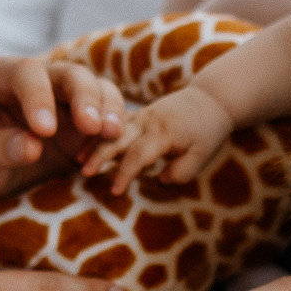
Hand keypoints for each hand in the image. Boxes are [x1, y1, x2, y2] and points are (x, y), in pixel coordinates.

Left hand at [0, 56, 125, 203]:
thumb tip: (32, 146)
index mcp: (1, 77)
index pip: (26, 73)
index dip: (38, 96)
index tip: (45, 131)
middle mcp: (36, 82)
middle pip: (71, 75)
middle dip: (85, 97)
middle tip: (93, 128)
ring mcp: (63, 102)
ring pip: (97, 91)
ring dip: (109, 110)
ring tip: (111, 136)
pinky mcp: (81, 127)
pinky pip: (106, 121)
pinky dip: (111, 135)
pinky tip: (106, 156)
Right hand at [81, 85, 232, 194]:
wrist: (210, 99)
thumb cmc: (208, 131)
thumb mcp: (203, 154)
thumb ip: (182, 170)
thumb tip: (160, 178)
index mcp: (163, 132)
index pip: (138, 155)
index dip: (125, 174)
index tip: (115, 191)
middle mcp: (148, 120)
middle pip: (117, 138)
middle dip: (100, 156)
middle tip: (85, 173)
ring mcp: (141, 115)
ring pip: (112, 128)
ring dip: (95, 144)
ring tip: (79, 160)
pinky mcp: (138, 114)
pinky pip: (115, 123)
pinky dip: (101, 134)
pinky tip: (88, 147)